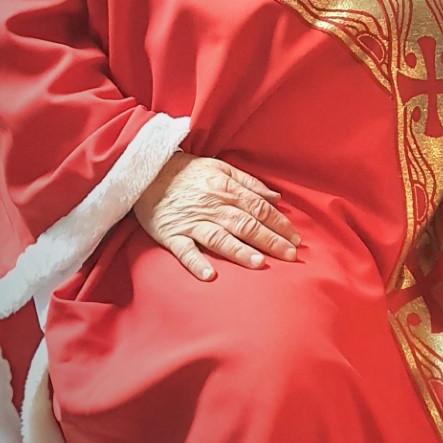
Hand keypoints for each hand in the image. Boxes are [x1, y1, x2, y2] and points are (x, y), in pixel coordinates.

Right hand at [134, 152, 300, 281]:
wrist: (147, 172)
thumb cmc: (188, 172)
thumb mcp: (221, 168)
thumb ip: (249, 183)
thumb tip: (276, 198)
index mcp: (225, 189)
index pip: (258, 208)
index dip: (278, 223)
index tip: (295, 238)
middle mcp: (211, 206)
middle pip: (245, 225)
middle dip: (269, 240)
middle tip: (290, 255)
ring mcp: (190, 222)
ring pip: (219, 238)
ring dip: (239, 251)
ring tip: (259, 263)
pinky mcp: (171, 235)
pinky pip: (184, 251)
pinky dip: (196, 263)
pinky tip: (209, 275)